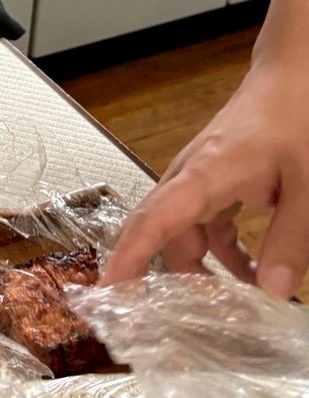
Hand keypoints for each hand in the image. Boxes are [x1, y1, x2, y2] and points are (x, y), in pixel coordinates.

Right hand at [101, 60, 308, 298]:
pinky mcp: (219, 180)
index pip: (153, 221)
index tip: (107, 290)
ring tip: (224, 310)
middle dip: (157, 279)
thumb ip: (292, 239)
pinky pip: (209, 225)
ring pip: (186, 234)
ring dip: (201, 271)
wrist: (295, 74)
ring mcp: (203, 178)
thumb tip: (274, 291)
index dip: (127, 258)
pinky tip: (252, 274)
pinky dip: (225, 254)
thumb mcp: (307, 184)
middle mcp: (193, 178)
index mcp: (204, 176)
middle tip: (159, 324)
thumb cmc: (295, 114)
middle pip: (162, 235)